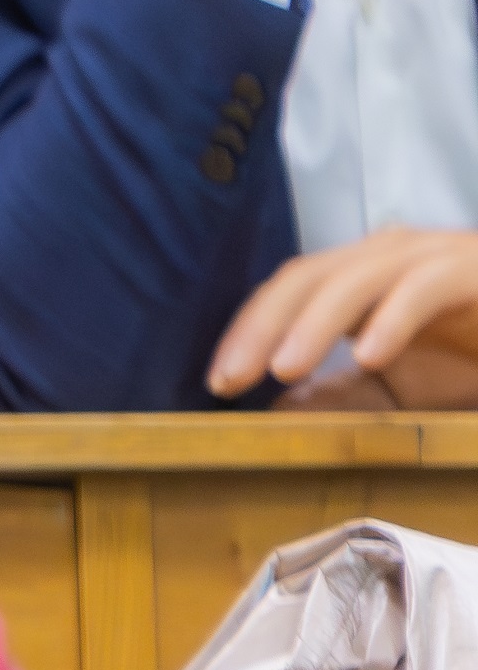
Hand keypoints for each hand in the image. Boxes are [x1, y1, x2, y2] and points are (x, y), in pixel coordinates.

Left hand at [210, 227, 477, 403]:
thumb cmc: (477, 351)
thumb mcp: (403, 383)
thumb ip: (346, 393)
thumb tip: (278, 413)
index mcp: (365, 275)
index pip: (289, 289)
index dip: (247, 329)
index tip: (218, 381)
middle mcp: (394, 256)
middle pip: (310, 277)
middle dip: (263, 325)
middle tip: (230, 377)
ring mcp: (437, 256)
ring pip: (359, 277)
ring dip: (315, 323)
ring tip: (282, 369)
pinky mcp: (475, 270)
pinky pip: (427, 286)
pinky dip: (394, 318)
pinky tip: (370, 356)